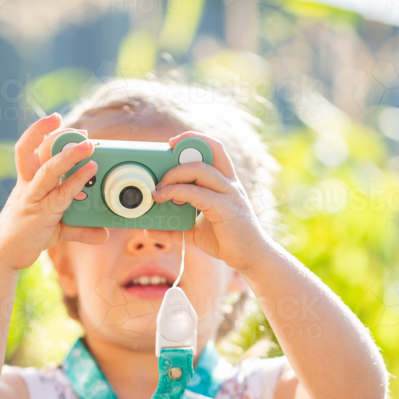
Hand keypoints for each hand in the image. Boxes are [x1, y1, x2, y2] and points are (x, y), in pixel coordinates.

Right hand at [0, 114, 108, 270]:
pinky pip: (59, 193)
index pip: (31, 147)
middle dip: (54, 134)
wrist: (5, 254)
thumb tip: (103, 234)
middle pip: (34, 149)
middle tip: (80, 131)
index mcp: (28, 180)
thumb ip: (80, 227)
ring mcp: (33, 197)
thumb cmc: (27, 234)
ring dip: (69, 155)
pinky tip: (90, 171)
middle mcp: (28, 184)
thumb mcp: (57, 228)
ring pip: (48, 169)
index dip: (41, 130)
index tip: (57, 119)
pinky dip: (76, 181)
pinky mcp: (41, 212)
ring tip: (89, 145)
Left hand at [148, 132, 274, 273]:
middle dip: (180, 152)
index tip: (172, 143)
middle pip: (209, 151)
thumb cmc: (226, 240)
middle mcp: (229, 184)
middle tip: (159, 172)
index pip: (214, 149)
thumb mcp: (194, 232)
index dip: (194, 139)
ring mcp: (230, 194)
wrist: (250, 258)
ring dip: (174, 174)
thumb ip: (173, 229)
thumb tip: (148, 230)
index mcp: (225, 182)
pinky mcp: (226, 209)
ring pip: (200, 169)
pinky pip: (198, 194)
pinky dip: (177, 192)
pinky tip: (164, 199)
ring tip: (158, 189)